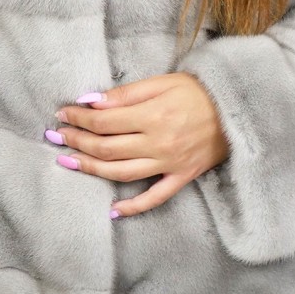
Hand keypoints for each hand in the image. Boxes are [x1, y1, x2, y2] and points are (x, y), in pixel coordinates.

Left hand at [46, 72, 231, 217]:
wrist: (238, 109)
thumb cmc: (198, 91)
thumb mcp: (162, 82)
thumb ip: (126, 94)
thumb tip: (91, 101)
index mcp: (152, 116)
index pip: (103, 121)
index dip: (78, 118)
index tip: (62, 113)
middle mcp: (158, 143)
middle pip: (106, 148)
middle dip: (77, 141)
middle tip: (56, 136)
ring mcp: (169, 164)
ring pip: (121, 173)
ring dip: (90, 169)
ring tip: (68, 162)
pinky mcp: (182, 177)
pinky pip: (154, 198)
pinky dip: (133, 207)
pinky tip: (112, 211)